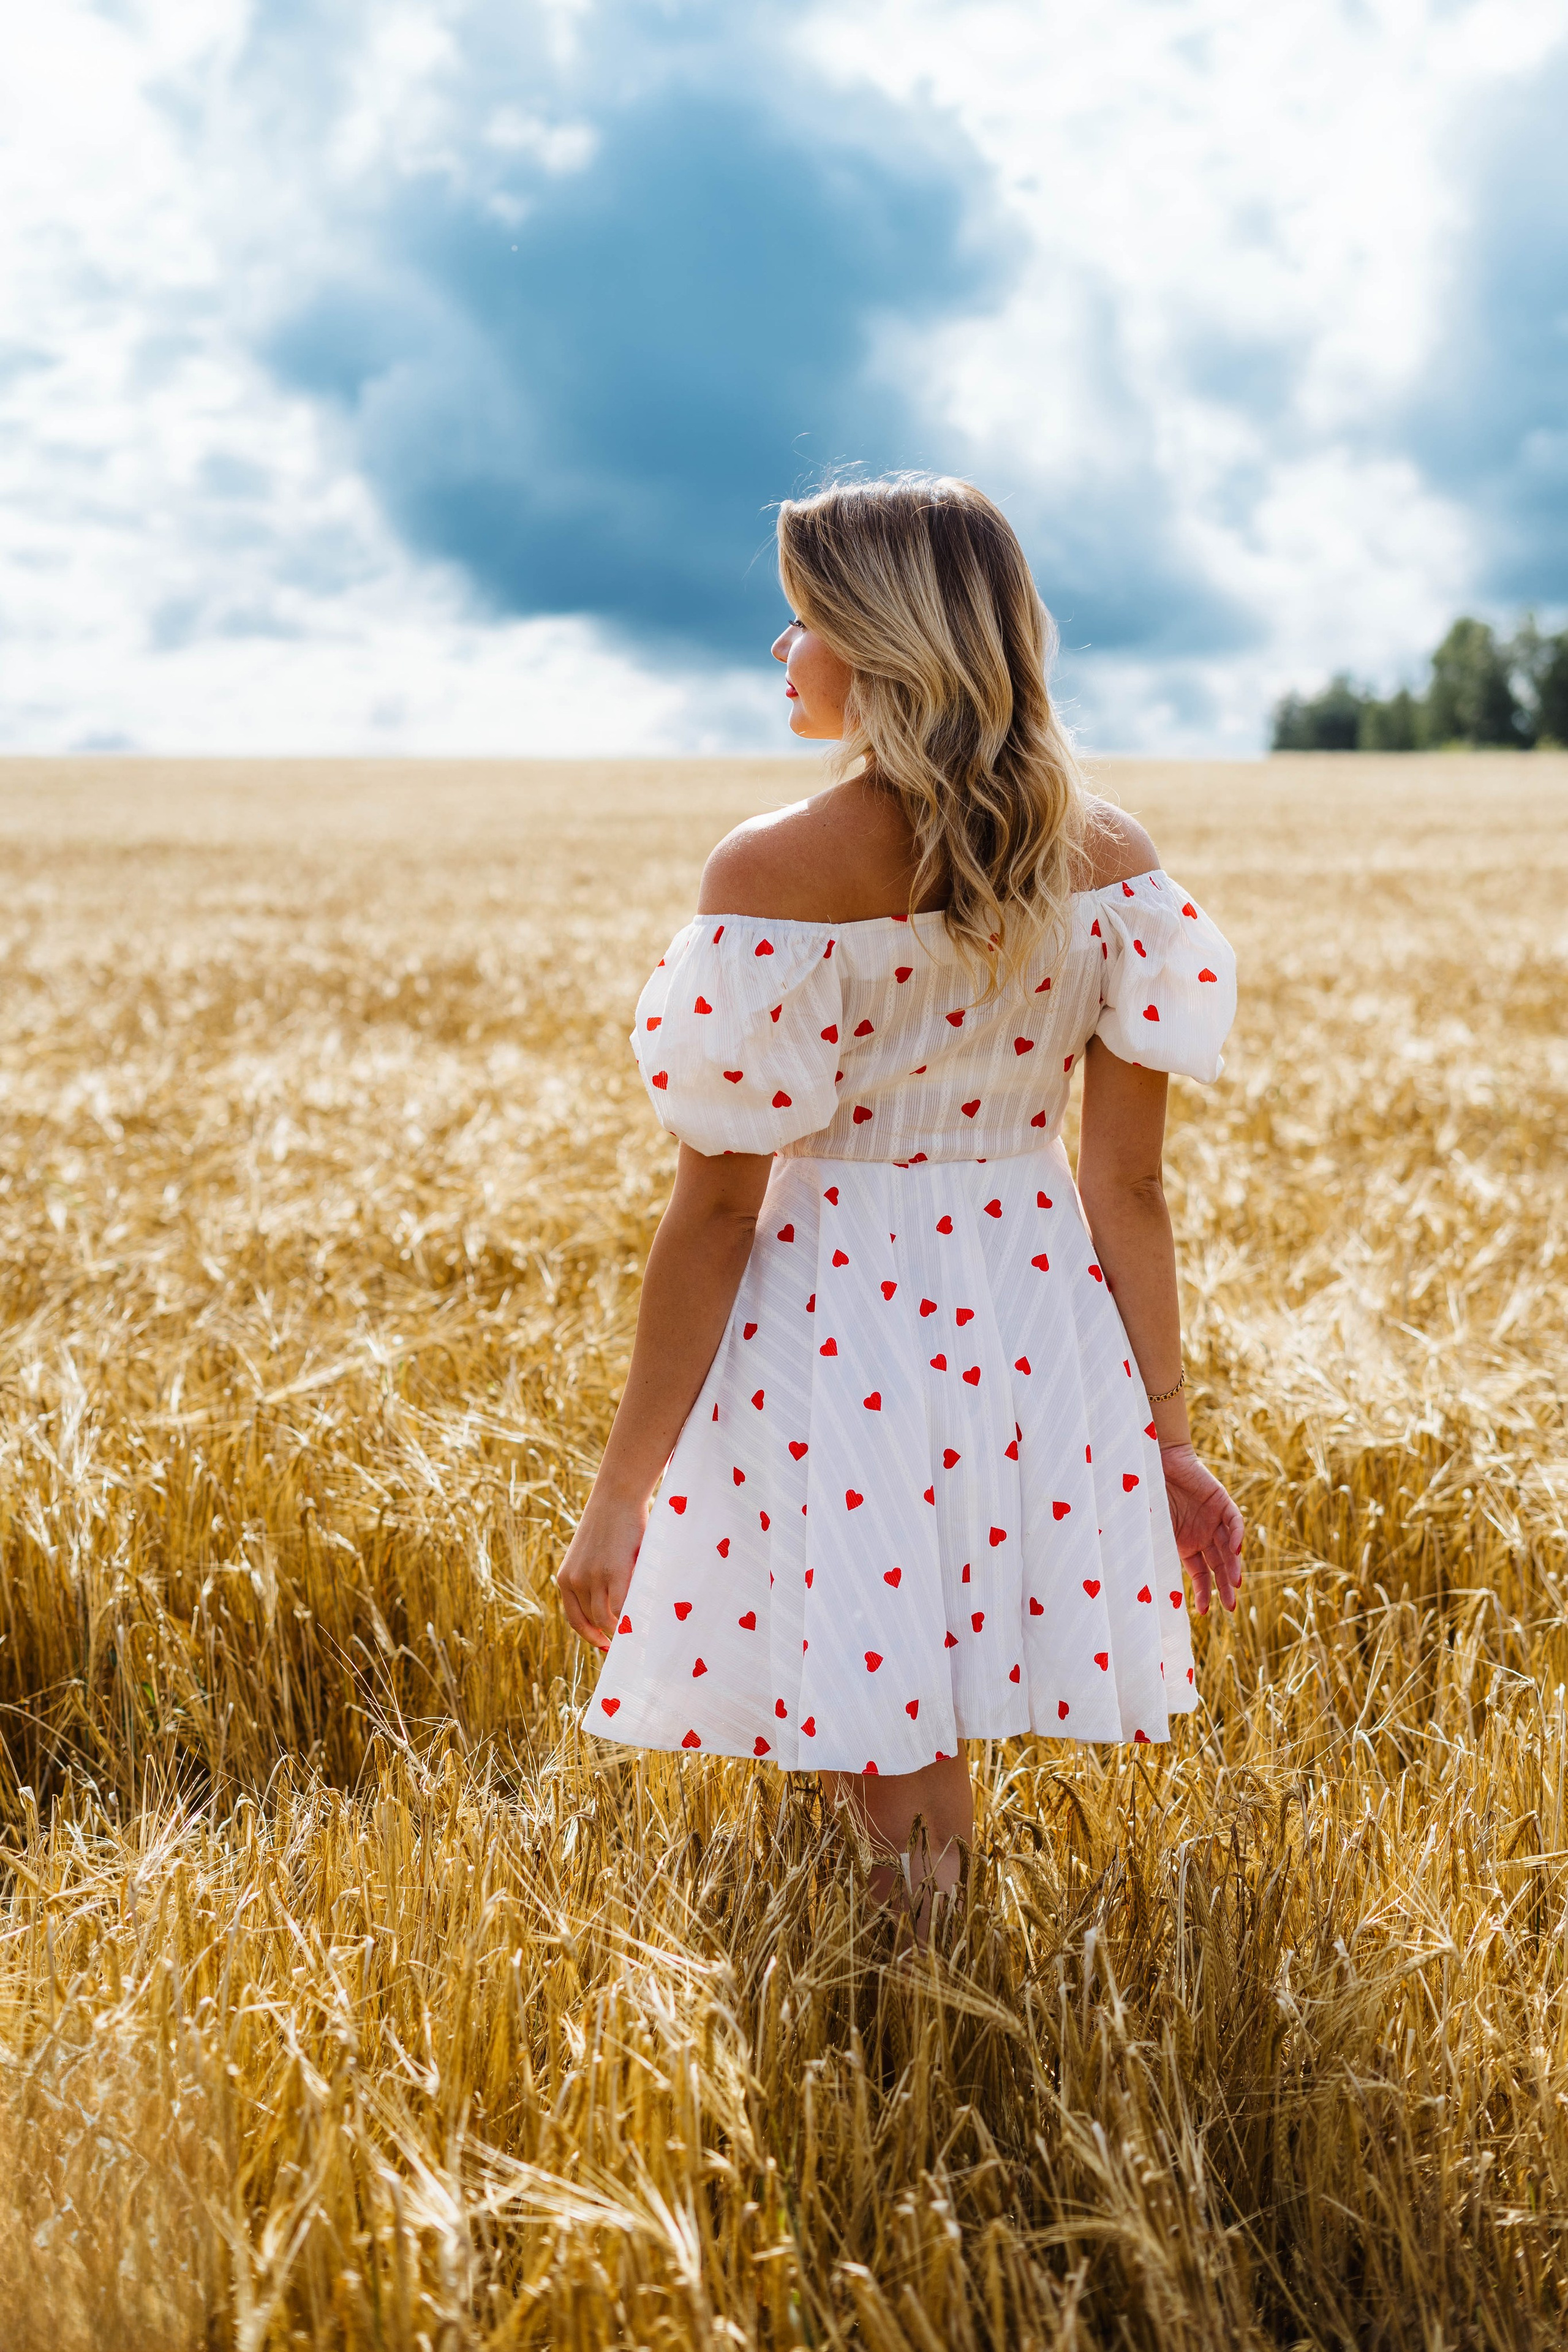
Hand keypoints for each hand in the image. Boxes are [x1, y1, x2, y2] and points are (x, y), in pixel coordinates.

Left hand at [556, 1490, 647, 1650]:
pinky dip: (630, 1618)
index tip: (604, 1645)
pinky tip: (642, 1620)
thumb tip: (614, 1610)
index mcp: (565, 1577)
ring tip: (637, 1631)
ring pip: (605, 1619)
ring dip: (621, 1629)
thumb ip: (594, 1579)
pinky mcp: (615, 1573)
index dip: (589, 1635)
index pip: (574, 1618)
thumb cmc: (610, 1524)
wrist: (617, 1496)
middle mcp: (575, 1581)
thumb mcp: (591, 1555)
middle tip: (627, 1642)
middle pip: (592, 1621)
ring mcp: (594, 1578)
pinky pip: (621, 1608)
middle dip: (609, 1635)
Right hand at [1159, 1442, 1243, 1615]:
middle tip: (1231, 1607)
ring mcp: (1214, 1519)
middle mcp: (1203, 1535)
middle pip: (1220, 1565)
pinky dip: (1237, 1535)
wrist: (1152, 1460)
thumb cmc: (1145, 1495)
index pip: (1200, 1573)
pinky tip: (1236, 1550)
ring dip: (1233, 1565)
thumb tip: (1139, 1581)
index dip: (1203, 1592)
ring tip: (1235, 1584)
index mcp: (1186, 1544)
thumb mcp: (1150, 1529)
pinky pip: (1235, 1521)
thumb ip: (1154, 1549)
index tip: (1204, 1612)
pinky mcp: (1221, 1501)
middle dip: (1225, 1586)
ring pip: (1230, 1548)